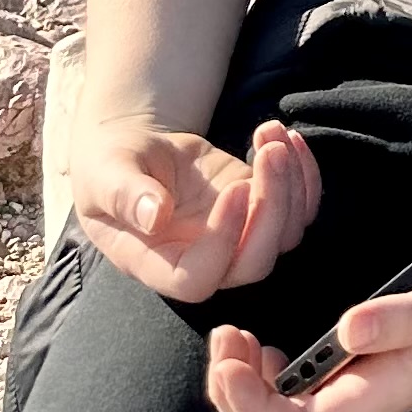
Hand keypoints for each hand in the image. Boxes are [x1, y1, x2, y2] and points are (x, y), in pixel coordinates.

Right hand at [74, 116, 319, 300]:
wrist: (138, 154)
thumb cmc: (111, 168)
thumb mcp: (106, 174)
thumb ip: (125, 194)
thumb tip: (154, 216)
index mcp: (156, 263)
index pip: (197, 278)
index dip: (223, 241)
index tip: (234, 187)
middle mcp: (203, 260)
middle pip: (255, 263)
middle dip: (274, 207)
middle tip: (270, 152)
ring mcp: (237, 238)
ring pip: (286, 234)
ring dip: (292, 181)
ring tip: (270, 133)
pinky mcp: (260, 211)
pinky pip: (300, 208)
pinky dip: (306, 173)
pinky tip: (284, 136)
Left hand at [202, 239, 411, 411]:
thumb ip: (407, 317)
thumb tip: (345, 329)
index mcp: (382, 393)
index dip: (250, 407)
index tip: (233, 354)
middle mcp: (368, 399)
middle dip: (234, 398)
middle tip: (225, 339)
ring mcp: (368, 387)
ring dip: (245, 388)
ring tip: (235, 341)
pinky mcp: (370, 368)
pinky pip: (302, 394)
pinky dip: (268, 375)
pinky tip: (269, 345)